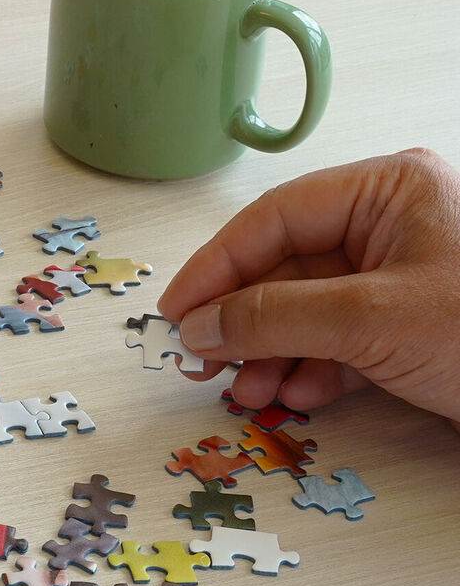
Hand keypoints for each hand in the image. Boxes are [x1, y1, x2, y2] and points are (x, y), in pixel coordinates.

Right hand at [158, 148, 459, 425]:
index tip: (176, 312)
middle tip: (199, 362)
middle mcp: (392, 226)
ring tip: (244, 391)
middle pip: (284, 267)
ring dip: (268, 353)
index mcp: (389, 191)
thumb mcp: (371, 318)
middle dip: (241, 321)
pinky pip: (337, 340)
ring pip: (305, 310)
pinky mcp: (409, 326)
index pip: (274, 218)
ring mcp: (401, 278)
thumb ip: (272, 317)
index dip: (215, 267)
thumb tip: (198, 326)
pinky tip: (293, 395)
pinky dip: (308, 370)